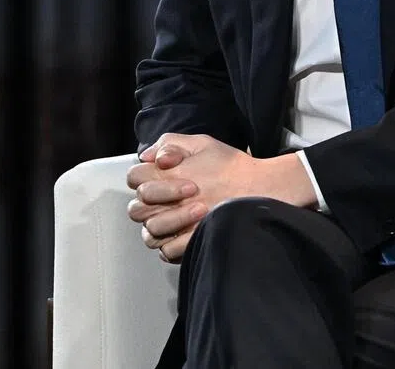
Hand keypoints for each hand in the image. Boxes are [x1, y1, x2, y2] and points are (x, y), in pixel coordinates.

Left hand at [127, 134, 317, 262]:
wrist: (259, 190)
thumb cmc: (232, 167)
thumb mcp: (203, 143)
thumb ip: (172, 143)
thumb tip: (149, 156)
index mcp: (169, 173)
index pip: (134, 177)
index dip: (142, 176)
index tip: (159, 177)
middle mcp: (170, 200)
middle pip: (136, 208)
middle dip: (149, 204)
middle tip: (170, 200)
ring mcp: (179, 224)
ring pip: (149, 232)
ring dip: (160, 225)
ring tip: (179, 218)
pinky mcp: (190, 243)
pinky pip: (166, 251)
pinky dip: (171, 245)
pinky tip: (184, 233)